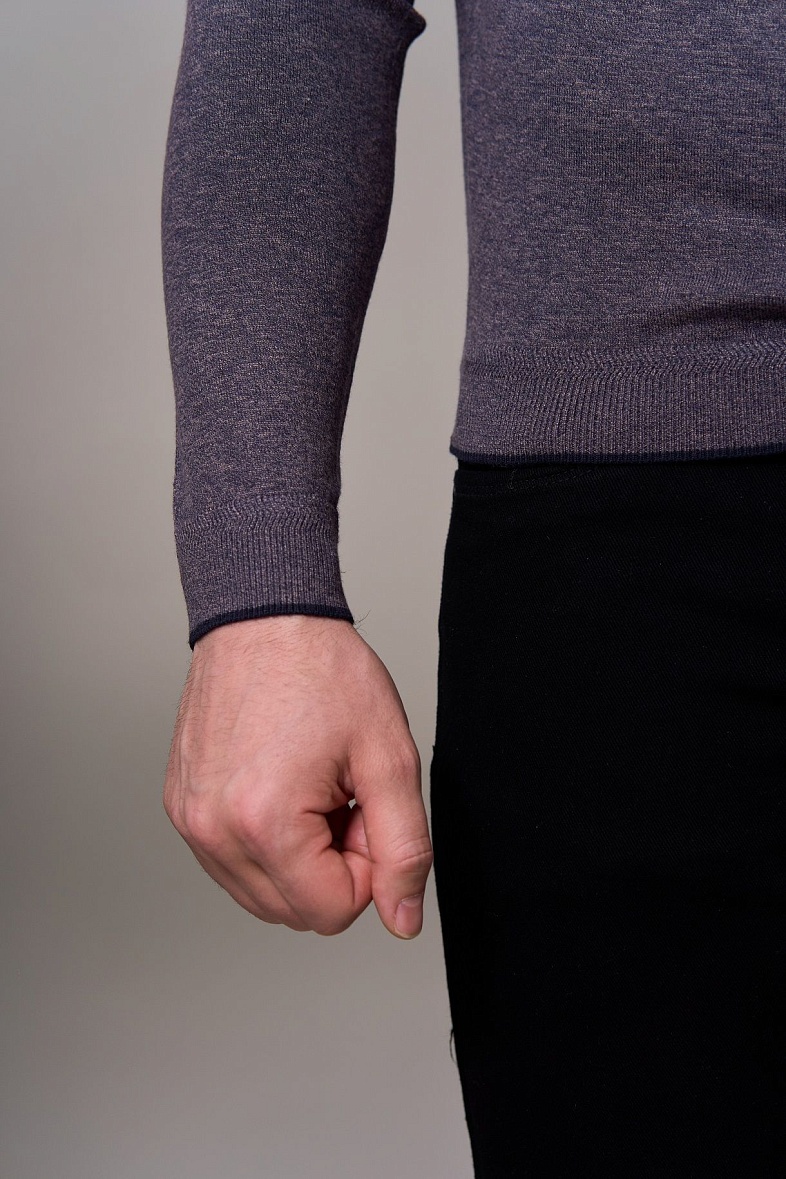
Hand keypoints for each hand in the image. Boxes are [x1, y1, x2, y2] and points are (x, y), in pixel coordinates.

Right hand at [163, 614, 432, 937]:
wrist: (265, 618)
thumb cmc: (323, 672)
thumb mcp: (389, 758)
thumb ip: (404, 848)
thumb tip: (403, 919)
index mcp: (267, 823)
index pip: (334, 912)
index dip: (366, 866)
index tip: (361, 805)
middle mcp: (214, 830)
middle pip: (295, 912)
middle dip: (332, 864)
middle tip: (340, 793)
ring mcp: (191, 821)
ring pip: (262, 895)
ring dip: (299, 857)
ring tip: (310, 786)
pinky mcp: (182, 808)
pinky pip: (232, 863)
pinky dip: (267, 841)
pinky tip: (281, 784)